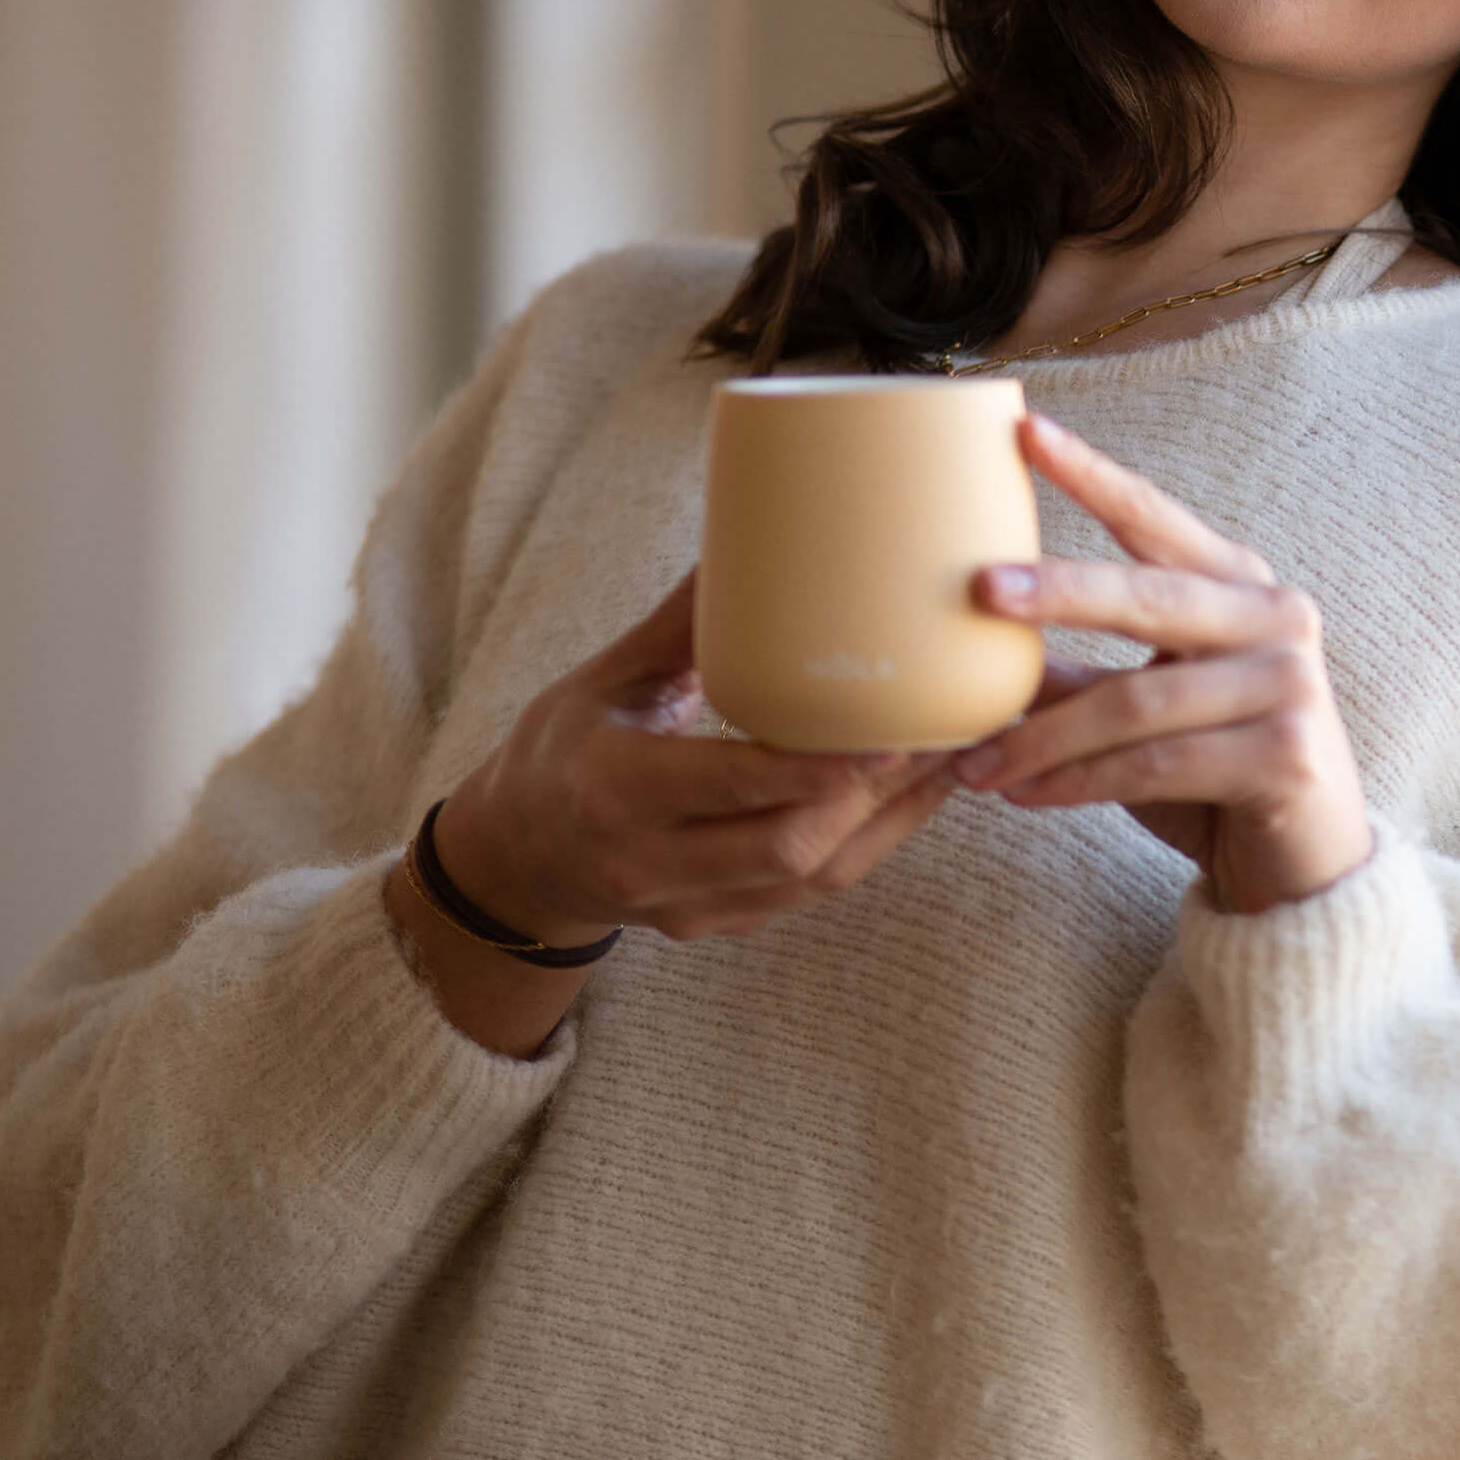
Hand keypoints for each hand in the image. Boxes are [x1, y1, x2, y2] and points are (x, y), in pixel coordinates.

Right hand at [389, 571, 955, 1054]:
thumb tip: (744, 535)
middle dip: (871, 793)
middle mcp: (647, 862)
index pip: (728, 785)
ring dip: (885, 820)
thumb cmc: (560, 749)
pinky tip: (910, 795)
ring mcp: (685, 907)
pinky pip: (807, 894)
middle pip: (785, 845)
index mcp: (614, 790)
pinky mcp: (716, 925)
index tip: (884, 731)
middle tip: (938, 729)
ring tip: (945, 756)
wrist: (514, 857)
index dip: (813, 767)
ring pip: (809, 877)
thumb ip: (681, 624)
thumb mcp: (605, 679)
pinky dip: (866, 845)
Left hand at [952, 413, 1374, 914]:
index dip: (1091, 475)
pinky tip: (1024, 794)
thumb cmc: (1211, 772)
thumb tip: (967, 643)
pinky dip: (1078, 781)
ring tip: (974, 761)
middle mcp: (1277, 618)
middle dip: (1059, 592)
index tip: (1025, 431)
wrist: (1306, 868)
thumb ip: (1076, 670)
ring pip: (1139, 700)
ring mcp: (1290, 685)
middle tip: (979, 587)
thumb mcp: (1142, 708)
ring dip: (1044, 735)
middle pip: (1149, 595)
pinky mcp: (1287, 757)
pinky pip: (1157, 765)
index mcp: (1239, 584)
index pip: (1155, 519)